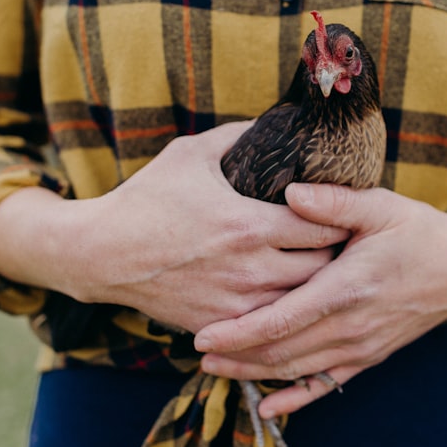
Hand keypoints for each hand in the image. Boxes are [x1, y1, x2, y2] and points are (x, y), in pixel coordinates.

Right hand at [0, 122, 349, 332]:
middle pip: (324, 269)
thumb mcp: (192, 153)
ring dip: (314, 286)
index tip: (344, 212)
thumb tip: (276, 119)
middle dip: (335, 255)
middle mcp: (250, 270)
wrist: (101, 254)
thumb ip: (238, 135)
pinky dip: (284, 311)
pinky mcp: (221, 326)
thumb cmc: (148, 198)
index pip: (325, 226)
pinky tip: (288, 296)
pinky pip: (272, 326)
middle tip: (339, 243)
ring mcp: (237, 304)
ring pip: (303, 303)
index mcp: (250, 225)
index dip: (342, 218)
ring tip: (321, 270)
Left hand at [193, 183, 446, 417]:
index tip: (203, 333)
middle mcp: (352, 326)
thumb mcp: (381, 207)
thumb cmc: (419, 232)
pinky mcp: (368, 356)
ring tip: (216, 369)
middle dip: (236, 355)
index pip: (282, 319)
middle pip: (282, 351)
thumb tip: (289, 191)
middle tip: (196, 350)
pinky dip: (295, 397)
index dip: (240, 331)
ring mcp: (361, 346)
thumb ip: (335, 202)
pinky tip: (268, 406)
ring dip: (255, 372)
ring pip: (298, 369)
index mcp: (348, 288)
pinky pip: (326, 384)